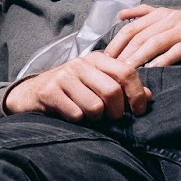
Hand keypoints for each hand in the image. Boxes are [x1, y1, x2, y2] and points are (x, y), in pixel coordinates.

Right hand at [5, 51, 151, 121]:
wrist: (31, 92)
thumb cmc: (71, 90)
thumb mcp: (97, 83)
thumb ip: (122, 87)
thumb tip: (149, 96)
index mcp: (97, 59)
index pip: (126, 71)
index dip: (137, 94)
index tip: (139, 111)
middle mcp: (81, 64)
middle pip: (112, 91)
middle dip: (117, 112)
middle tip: (112, 119)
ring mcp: (64, 76)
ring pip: (95, 107)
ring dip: (96, 119)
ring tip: (89, 116)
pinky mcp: (49, 91)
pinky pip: (75, 114)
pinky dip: (78, 121)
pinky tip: (71, 115)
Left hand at [104, 6, 180, 67]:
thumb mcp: (173, 16)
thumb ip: (147, 15)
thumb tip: (120, 16)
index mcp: (162, 13)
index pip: (131, 28)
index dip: (116, 44)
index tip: (102, 60)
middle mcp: (171, 18)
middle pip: (140, 36)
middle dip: (123, 54)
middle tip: (109, 71)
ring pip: (156, 43)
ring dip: (138, 58)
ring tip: (126, 73)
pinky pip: (178, 50)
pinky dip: (164, 60)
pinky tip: (154, 70)